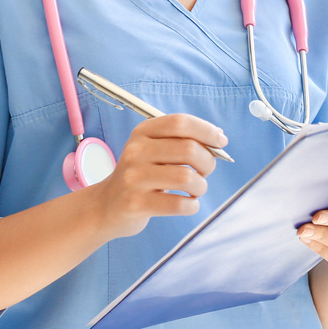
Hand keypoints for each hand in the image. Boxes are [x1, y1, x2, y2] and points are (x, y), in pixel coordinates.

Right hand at [93, 113, 225, 239]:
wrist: (106, 205)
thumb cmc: (140, 175)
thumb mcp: (153, 149)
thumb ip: (181, 140)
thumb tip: (218, 136)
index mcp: (143, 132)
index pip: (180, 123)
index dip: (206, 130)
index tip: (221, 141)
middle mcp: (136, 151)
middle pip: (188, 149)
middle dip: (208, 161)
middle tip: (206, 171)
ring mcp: (134, 177)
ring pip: (186, 178)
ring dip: (201, 186)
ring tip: (197, 189)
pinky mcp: (135, 203)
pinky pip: (177, 204)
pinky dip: (192, 205)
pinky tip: (188, 204)